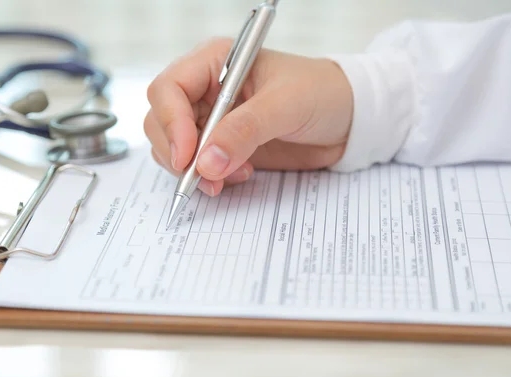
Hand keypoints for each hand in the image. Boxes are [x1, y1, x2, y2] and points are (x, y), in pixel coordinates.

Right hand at [144, 38, 353, 196]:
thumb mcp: (286, 105)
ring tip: (228, 179)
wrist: (348, 119)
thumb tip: (206, 163)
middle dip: (178, 153)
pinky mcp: (223, 145)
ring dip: (193, 170)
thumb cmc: (322, 93)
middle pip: (161, 121)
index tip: (187, 156)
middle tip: (204, 178)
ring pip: (175, 147)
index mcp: (215, 62)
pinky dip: (209, 178)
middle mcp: (206, 90)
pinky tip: (238, 176)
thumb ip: (245, 130)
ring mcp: (213, 119)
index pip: (169, 89)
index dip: (170, 123)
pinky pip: (198, 165)